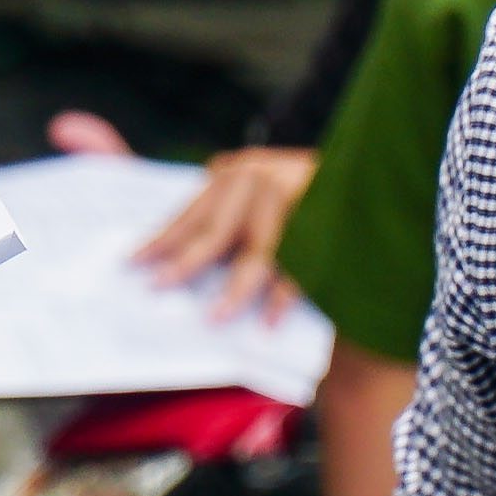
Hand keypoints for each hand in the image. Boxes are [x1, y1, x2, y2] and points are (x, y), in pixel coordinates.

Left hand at [130, 146, 317, 323]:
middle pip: (214, 232)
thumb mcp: (258, 187)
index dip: (161, 239)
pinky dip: (282, 297)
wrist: (362, 174)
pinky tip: (267, 321)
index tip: (133, 261)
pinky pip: (297, 268)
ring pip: (256, 256)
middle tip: (159, 288)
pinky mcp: (322, 223)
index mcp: (237, 173)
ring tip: (215, 318)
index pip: (190, 213)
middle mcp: (259, 179)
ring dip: (235, 292)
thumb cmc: (301, 192)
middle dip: (185, 264)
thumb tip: (177, 255)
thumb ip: (227, 210)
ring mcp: (292, 198)